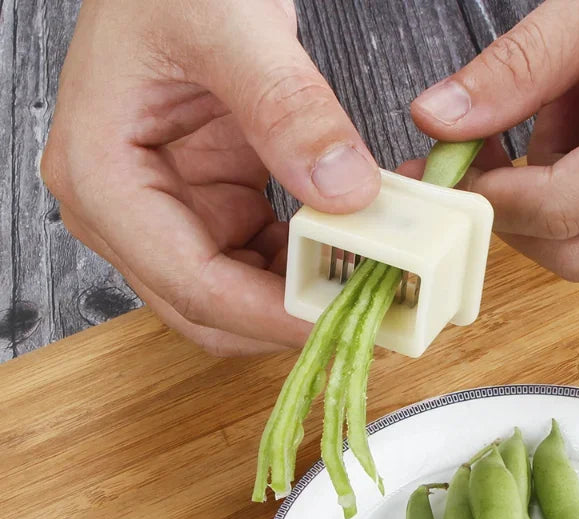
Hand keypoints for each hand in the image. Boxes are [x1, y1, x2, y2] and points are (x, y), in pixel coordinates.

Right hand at [42, 0, 379, 355]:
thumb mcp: (229, 24)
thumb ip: (287, 108)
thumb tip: (344, 191)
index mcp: (103, 177)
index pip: (191, 283)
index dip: (267, 314)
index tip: (334, 319)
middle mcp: (126, 211)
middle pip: (208, 309)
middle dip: (283, 318)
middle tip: (359, 312)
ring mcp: (167, 214)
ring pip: (236, 297)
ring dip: (298, 296)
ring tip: (364, 278)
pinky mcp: (206, 207)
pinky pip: (256, 264)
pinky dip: (301, 264)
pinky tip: (343, 248)